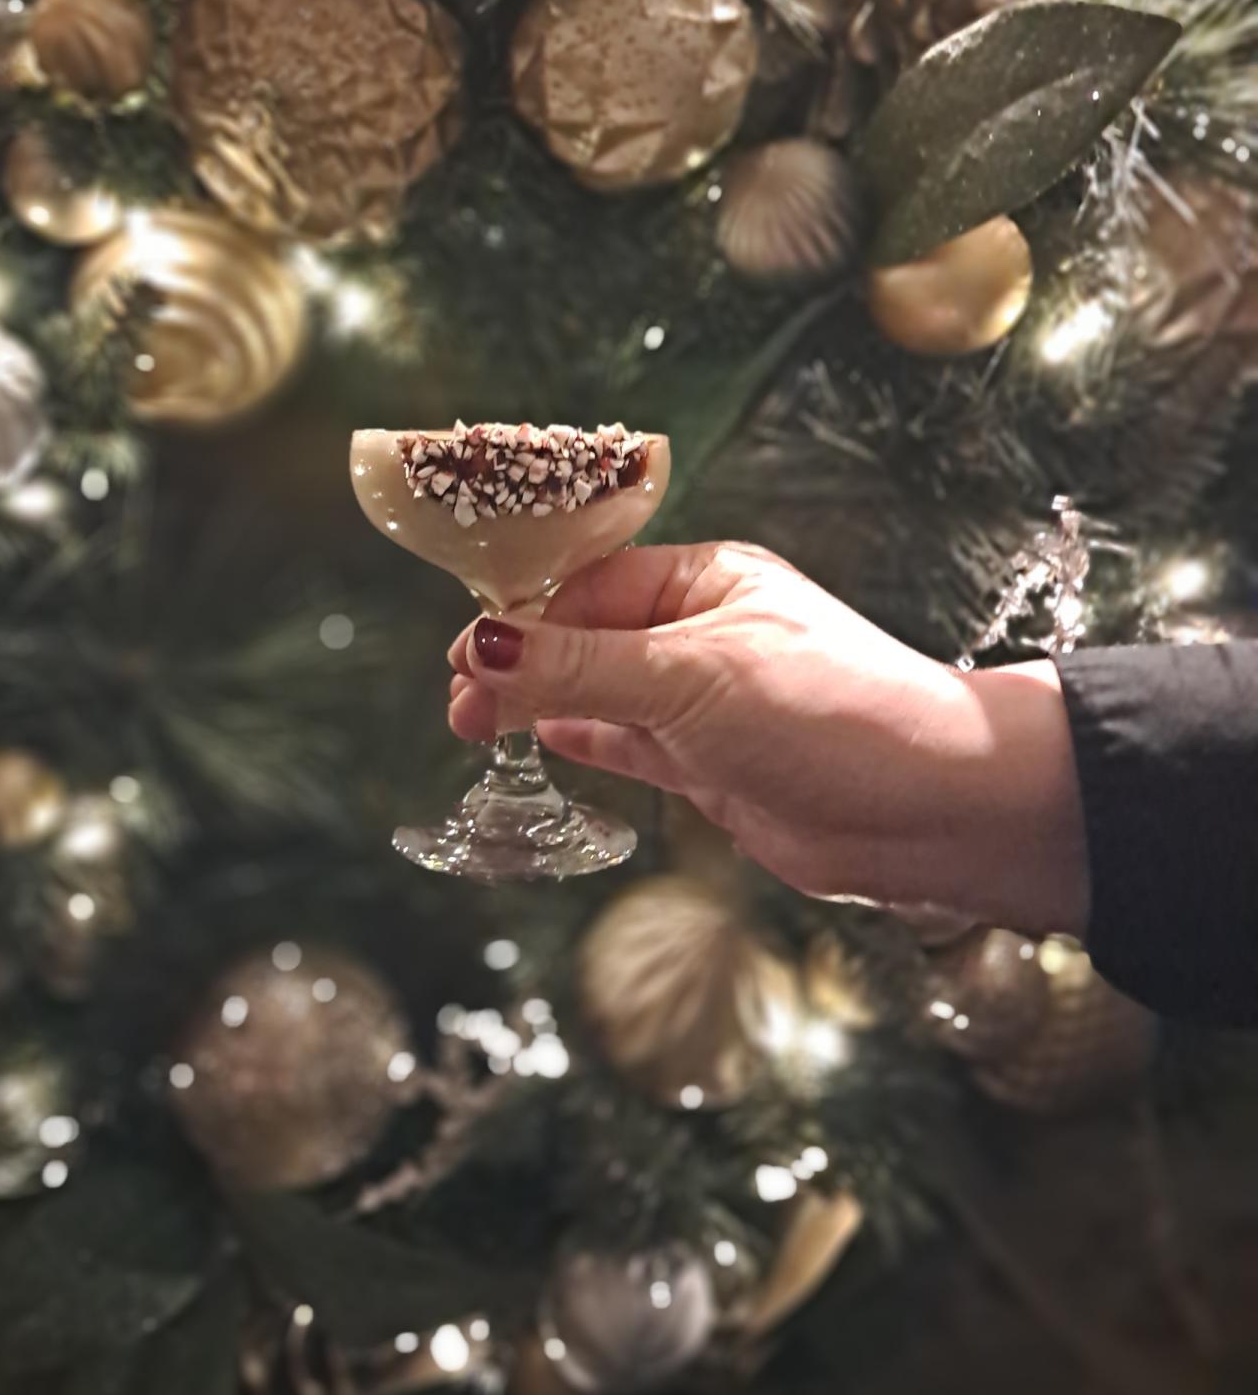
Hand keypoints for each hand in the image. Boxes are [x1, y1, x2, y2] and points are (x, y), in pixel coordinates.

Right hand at [448, 542, 1087, 934]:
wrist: (933, 812)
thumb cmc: (834, 715)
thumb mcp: (690, 679)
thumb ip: (580, 667)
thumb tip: (482, 646)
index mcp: (706, 582)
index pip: (587, 584)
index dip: (521, 616)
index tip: (464, 652)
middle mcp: (703, 634)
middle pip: (585, 638)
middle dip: (520, 665)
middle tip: (460, 705)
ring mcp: (708, 703)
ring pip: (602, 694)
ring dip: (542, 705)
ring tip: (476, 725)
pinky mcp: (714, 766)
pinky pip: (631, 745)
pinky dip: (586, 742)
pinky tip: (544, 740)